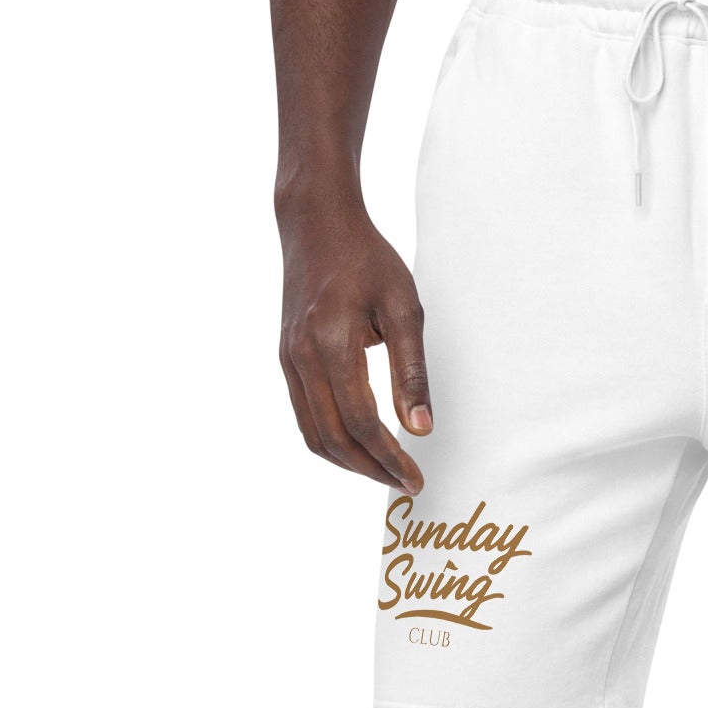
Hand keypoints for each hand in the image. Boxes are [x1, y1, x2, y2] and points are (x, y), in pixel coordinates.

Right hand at [277, 196, 430, 491]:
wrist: (316, 223)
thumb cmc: (367, 260)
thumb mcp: (403, 308)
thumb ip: (411, 370)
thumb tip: (421, 429)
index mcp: (332, 343)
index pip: (360, 421)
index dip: (389, 457)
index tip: (416, 477)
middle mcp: (302, 357)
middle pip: (333, 437)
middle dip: (371, 469)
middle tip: (405, 483)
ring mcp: (289, 360)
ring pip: (313, 434)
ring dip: (348, 463)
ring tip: (384, 472)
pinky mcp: (286, 359)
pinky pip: (304, 416)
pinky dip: (330, 441)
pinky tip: (358, 447)